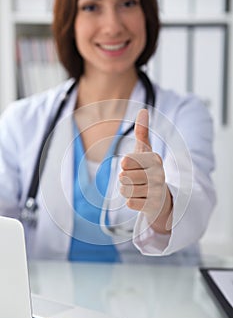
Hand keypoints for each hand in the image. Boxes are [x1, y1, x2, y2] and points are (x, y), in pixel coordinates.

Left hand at [119, 109, 171, 233]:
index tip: (128, 164)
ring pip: (125, 190)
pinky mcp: (153, 206)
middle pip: (123, 177)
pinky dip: (131, 202)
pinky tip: (140, 199)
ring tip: (137, 188)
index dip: (125, 164)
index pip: (126, 161)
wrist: (162, 196)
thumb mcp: (145, 151)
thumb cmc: (149, 170)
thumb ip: (143, 132)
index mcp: (155, 159)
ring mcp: (157, 191)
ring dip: (127, 190)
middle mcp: (158, 174)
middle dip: (125, 179)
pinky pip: (130, 203)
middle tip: (135, 178)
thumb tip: (143, 111)